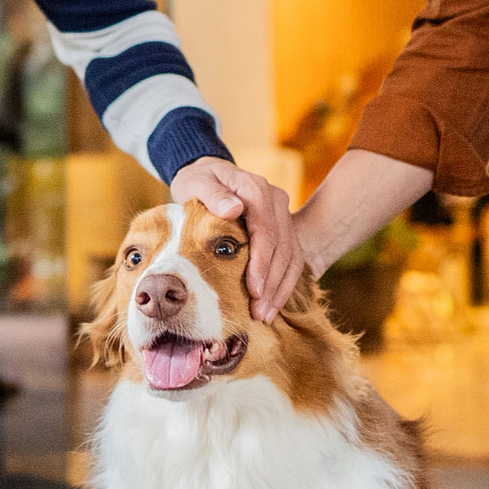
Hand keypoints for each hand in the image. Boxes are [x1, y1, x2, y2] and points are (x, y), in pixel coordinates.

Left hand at [169, 157, 298, 322]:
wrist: (208, 173)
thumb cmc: (199, 180)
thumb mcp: (198, 181)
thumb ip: (214, 194)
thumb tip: (233, 210)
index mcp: (257, 190)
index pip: (266, 230)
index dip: (262, 261)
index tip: (253, 288)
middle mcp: (276, 201)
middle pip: (282, 247)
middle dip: (271, 283)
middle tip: (258, 312)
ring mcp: (282, 216)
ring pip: (291, 257)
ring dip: (280, 289)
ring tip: (265, 315)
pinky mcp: (282, 229)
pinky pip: (290, 259)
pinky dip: (283, 284)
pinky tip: (271, 305)